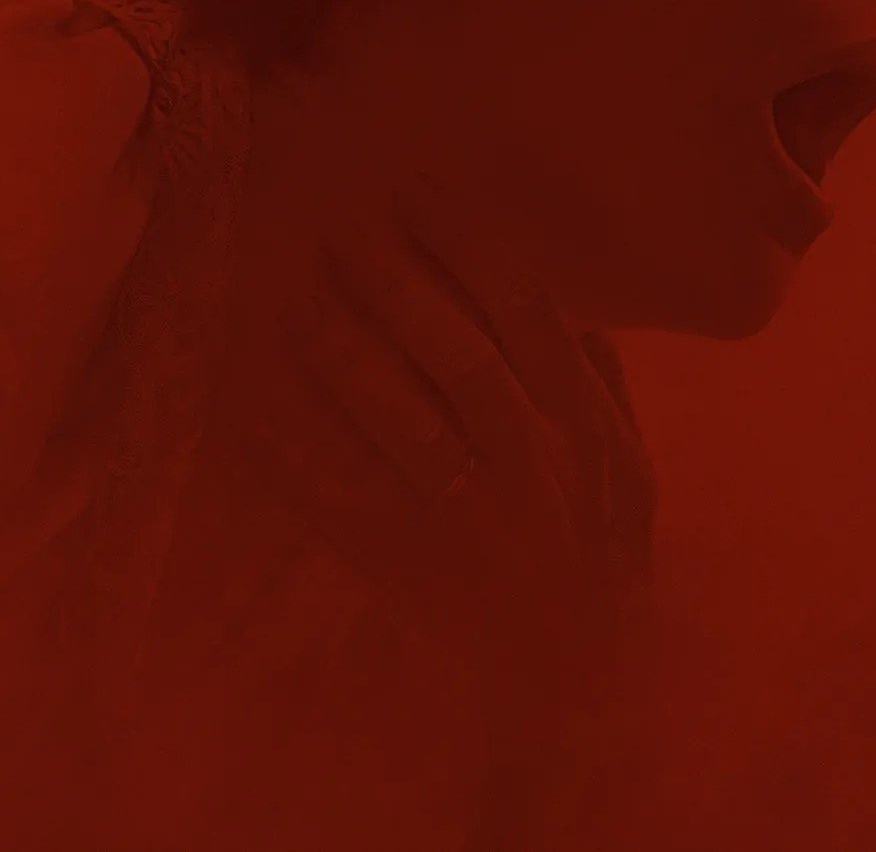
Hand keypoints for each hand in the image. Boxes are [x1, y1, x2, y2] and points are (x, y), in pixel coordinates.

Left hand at [280, 168, 655, 647]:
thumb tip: (561, 296)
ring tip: (297, 306)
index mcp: (586, 432)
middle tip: (342, 232)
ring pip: (408, 430)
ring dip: (349, 365)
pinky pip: (350, 511)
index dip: (471, 247)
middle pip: (466, 362)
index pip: (530, 318)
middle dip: (404, 290)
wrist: (586, 685)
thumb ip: (595, 382)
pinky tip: (250, 417)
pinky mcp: (415, 571)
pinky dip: (301, 465)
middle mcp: (534, 470)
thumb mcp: (625, 468)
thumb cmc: (600, 557)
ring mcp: (474, 524)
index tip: (415, 189)